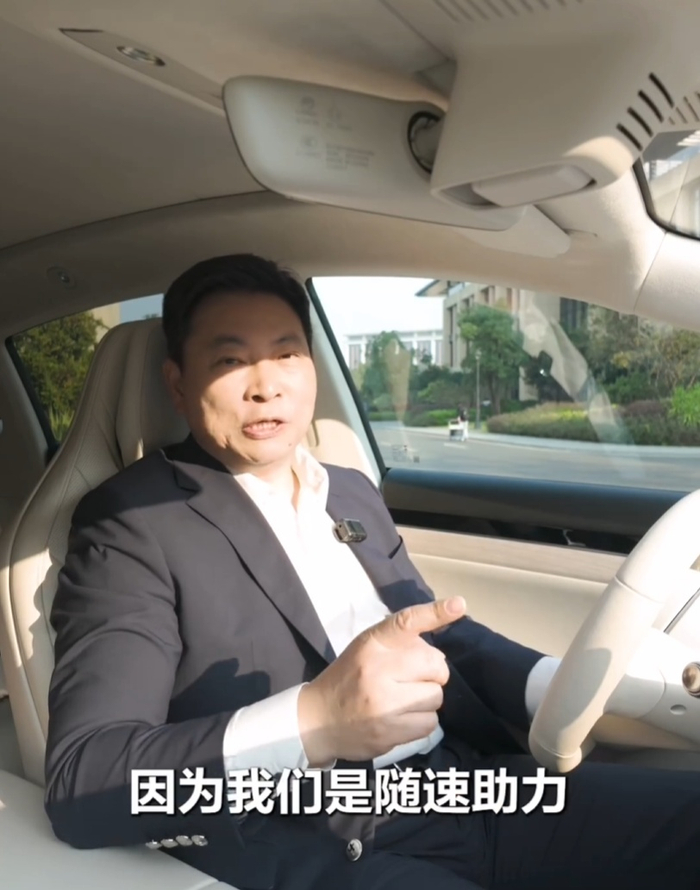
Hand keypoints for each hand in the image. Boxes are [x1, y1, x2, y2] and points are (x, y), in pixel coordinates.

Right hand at [298, 596, 466, 765]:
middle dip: (433, 672)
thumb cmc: (349, 678)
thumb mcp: (366, 649)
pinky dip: (422, 721)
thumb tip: (440, 644)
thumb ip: (398, 643)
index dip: (435, 613)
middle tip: (414, 678)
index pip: (406, 622)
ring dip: (426, 699)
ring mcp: (383, 703)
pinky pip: (430, 723)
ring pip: (436, 696)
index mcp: (372, 644)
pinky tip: (402, 719)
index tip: (458, 605)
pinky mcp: (389, 732)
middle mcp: (377, 669)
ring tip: (403, 701)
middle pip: (435, 664)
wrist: (317, 719)